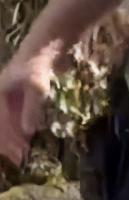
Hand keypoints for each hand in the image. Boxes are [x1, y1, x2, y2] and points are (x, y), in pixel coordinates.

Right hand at [0, 51, 51, 165]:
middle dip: (11, 141)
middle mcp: (6, 95)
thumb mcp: (36, 87)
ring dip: (20, 135)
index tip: (16, 155)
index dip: (6, 140)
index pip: (0, 123)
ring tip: (28, 149)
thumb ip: (31, 110)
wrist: (51, 43)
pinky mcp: (30, 91)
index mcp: (0, 93)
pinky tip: (35, 133)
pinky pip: (25, 113)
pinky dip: (28, 124)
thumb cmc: (39, 63)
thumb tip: (28, 132)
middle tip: (22, 157)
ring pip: (15, 120)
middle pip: (4, 123)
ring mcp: (17, 93)